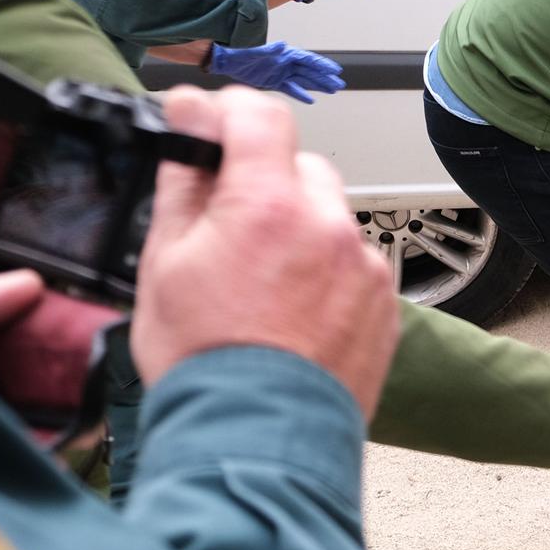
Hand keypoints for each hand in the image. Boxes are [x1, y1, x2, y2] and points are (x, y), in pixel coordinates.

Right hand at [131, 87, 399, 416]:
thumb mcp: (164, 263)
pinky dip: (325, 271)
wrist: (259, 440)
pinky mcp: (386, 302)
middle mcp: (329, 225)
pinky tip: (292, 309)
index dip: (225, 110)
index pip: (259, 114)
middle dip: (261, 181)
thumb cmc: (207, 362)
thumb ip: (182, 185)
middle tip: (225, 221)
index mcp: (268, 204)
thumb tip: (187, 132)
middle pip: (298, 166)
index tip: (203, 124)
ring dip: (297, 228)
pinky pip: (353, 263)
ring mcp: (364, 266)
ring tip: (259, 282)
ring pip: (329, 217)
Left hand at [207, 42, 345, 103]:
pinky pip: (291, 89)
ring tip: (331, 90)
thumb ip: (269, 50)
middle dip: (325, 78)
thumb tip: (282, 45)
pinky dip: (301, 94)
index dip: (322, 65)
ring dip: (317, 86)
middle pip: (310, 71)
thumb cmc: (240, 55)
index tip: (334, 70)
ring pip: (304, 81)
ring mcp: (281, 74)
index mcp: (284, 55)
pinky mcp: (274, 82)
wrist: (227, 62)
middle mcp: (285, 64)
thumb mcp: (255, 51)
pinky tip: (310, 100)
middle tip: (338, 83)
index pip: (308, 60)